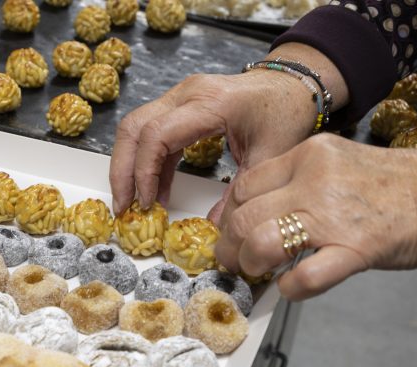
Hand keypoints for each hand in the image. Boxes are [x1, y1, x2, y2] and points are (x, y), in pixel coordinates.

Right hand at [109, 70, 315, 215]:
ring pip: (135, 127)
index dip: (144, 173)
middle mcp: (187, 94)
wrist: (295, 85)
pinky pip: (152, 132)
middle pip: (134, 127)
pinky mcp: (180, 105)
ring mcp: (181, 96)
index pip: (156, 135)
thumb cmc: (287, 113)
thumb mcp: (270, 157)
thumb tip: (216, 232)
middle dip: (122, 170)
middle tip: (123, 206)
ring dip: (129, 166)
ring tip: (134, 202)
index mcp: (209, 103)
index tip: (148, 204)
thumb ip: (240, 195)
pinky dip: (147, 162)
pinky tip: (157, 190)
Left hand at [216, 133, 416, 299]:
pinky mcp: (354, 249)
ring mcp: (333, 216)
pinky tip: (291, 287)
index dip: (227, 216)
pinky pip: (303, 277)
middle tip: (234, 262)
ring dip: (250, 265)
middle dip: (230, 247)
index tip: (229, 233)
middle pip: (244, 217)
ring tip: (257, 273)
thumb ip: (296, 181)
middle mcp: (314, 180)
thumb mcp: (337, 162)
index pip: (244, 185)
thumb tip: (255, 211)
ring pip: (261, 243)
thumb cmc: (392, 185)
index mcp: (308, 155)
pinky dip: (289, 288)